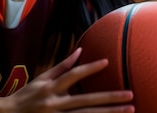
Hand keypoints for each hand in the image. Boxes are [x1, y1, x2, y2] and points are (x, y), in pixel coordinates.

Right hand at [6, 48, 133, 112]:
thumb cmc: (26, 96)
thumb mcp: (41, 79)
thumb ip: (61, 66)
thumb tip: (80, 50)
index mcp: (50, 88)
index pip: (73, 75)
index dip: (89, 68)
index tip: (107, 62)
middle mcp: (55, 104)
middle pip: (87, 101)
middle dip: (110, 98)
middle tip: (131, 95)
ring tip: (128, 110)